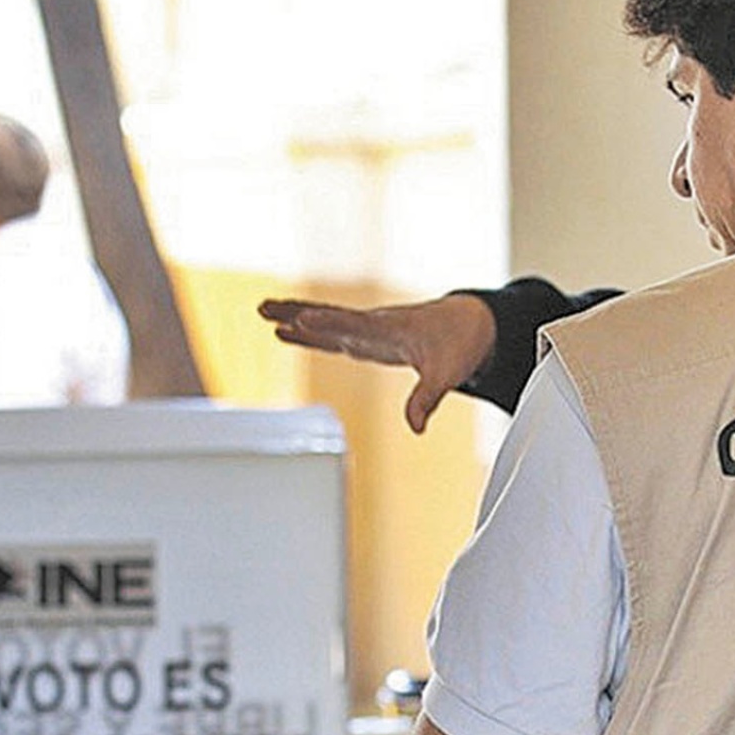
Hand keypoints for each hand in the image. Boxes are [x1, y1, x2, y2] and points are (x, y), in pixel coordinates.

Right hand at [259, 293, 496, 433]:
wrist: (471, 323)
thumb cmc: (460, 343)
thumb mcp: (447, 373)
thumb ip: (427, 399)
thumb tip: (415, 427)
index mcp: (390, 329)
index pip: (353, 325)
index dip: (328, 323)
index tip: (301, 319)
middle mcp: (374, 325)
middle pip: (329, 317)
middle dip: (297, 312)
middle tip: (264, 307)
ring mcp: (369, 330)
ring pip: (326, 322)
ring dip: (296, 317)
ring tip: (264, 313)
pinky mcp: (369, 337)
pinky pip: (333, 332)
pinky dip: (311, 331)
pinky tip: (290, 330)